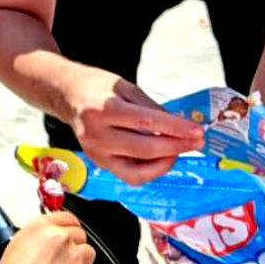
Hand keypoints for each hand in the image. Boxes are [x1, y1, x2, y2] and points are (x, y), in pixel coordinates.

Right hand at [0, 213, 94, 263]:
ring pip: (88, 253)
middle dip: (75, 246)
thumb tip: (45, 240)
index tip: (69, 233)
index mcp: (40, 227)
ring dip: (80, 263)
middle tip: (65, 260)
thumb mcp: (16, 248)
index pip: (66, 216)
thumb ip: (36, 238)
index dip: (69, 226)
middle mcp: (59, 237)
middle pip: (80, 234)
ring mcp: (73, 254)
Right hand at [61, 67, 202, 184]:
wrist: (67, 95)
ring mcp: (96, 153)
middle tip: (197, 141)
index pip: (147, 123)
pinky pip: (130, 176)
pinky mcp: (99, 163)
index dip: (176, 129)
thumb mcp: (125, 87)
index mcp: (104, 108)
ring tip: (179, 149)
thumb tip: (180, 127)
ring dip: (165, 162)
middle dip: (176, 147)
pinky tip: (161, 158)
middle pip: (145, 149)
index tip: (197, 131)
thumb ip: (152, 108)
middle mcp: (96, 134)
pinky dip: (150, 170)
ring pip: (138, 170)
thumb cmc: (97, 87)